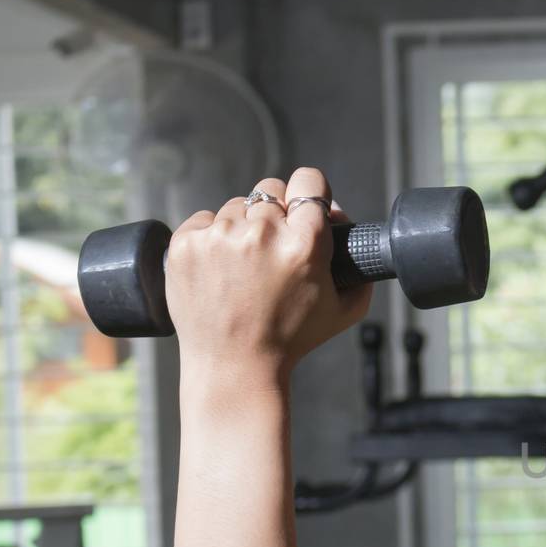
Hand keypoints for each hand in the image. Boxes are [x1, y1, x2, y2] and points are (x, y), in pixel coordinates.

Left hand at [166, 167, 372, 389]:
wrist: (234, 365)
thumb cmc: (291, 339)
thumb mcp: (344, 310)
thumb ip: (359, 267)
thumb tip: (343, 222)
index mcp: (305, 243)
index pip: (309, 181)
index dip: (309, 193)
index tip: (304, 208)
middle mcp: (263, 232)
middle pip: (271, 190)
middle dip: (275, 214)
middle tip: (272, 249)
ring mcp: (220, 236)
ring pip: (237, 206)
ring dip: (242, 227)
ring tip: (243, 267)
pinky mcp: (186, 243)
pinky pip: (204, 219)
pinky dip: (211, 238)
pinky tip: (220, 269)